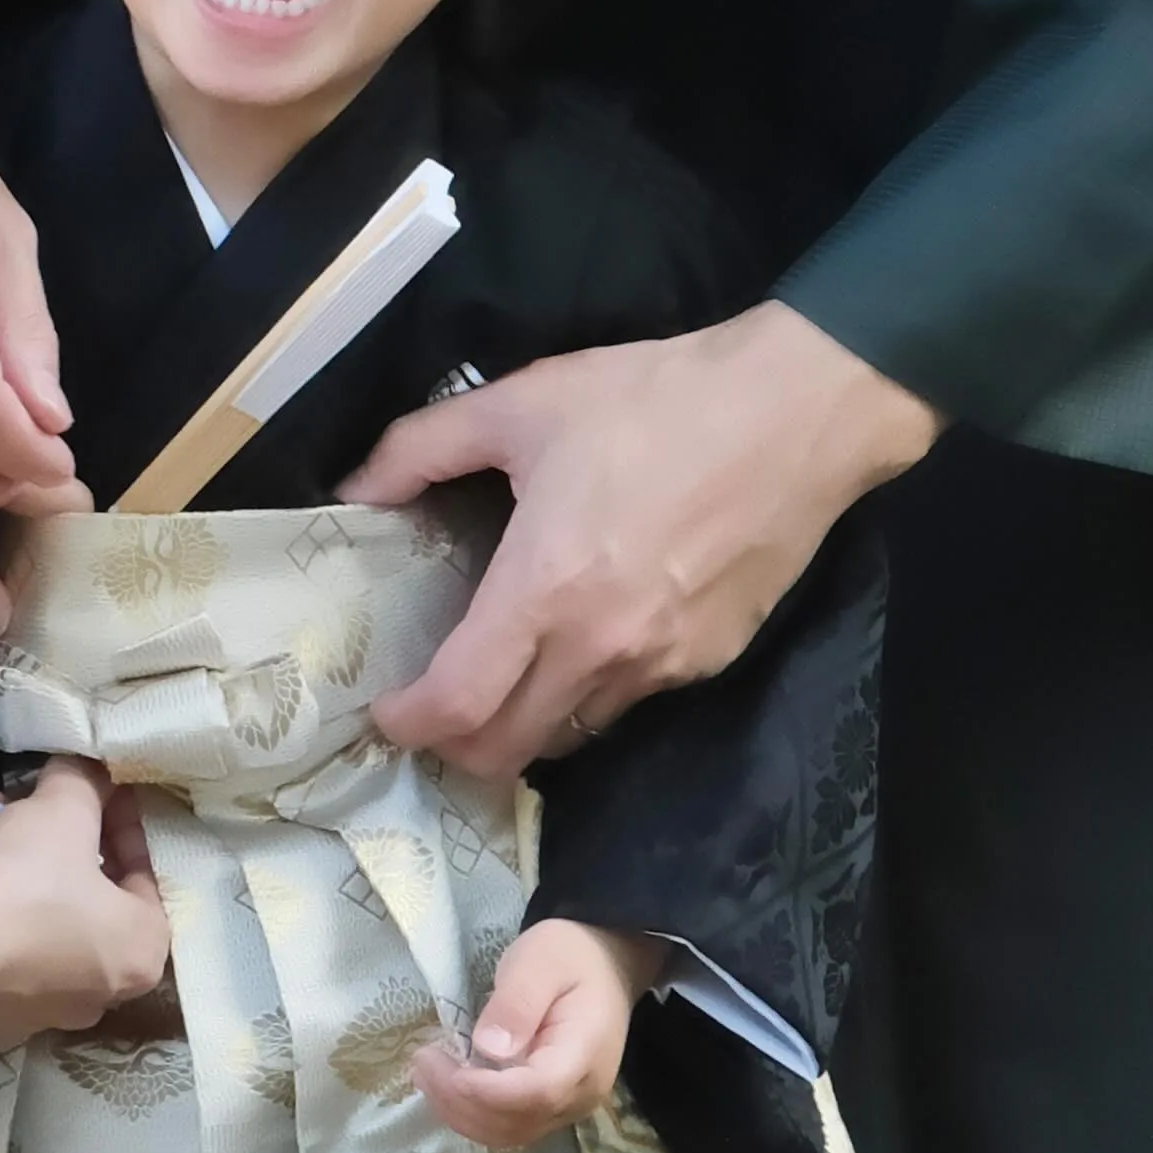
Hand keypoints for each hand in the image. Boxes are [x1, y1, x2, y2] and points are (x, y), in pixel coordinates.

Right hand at [0, 765, 167, 1093]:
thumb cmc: (21, 883)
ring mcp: (38, 1007)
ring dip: (19, 854)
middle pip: (90, 896)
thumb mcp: (63, 810)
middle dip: (65, 838)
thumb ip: (85, 783)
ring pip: (39, 910)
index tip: (103, 788)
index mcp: (140, 955)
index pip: (148, 879)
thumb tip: (88, 767)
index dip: (123, 823)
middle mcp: (98, 992)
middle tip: (48, 798)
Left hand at [354, 302, 938, 780]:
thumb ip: (421, 448)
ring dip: (525, 726)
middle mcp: (601, 649)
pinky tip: (585, 642)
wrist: (797, 412)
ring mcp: (663, 665)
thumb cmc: (655, 401)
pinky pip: (630, 703)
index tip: (386, 713)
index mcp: (545, 591)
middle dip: (458, 746)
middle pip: (509, 750)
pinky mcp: (711, 660)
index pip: (460, 705)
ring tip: (506, 680)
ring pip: (571, 735)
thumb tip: (354, 490)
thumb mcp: (521, 403)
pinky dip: (590, 694)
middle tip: (436, 709)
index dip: (410, 725)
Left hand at [411, 917, 654, 1149]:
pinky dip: (471, 1113)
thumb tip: (488, 1048)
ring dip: (460, 1112)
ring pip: (508, 1133)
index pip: (537, 1092)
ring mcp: (568, 1106)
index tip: (442, 1067)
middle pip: (517, 1122)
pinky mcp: (552, 1108)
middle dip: (459, 1100)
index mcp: (585, 1054)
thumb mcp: (540, 961)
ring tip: (425, 1073)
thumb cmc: (570, 956)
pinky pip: (510, 1126)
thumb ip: (516, 1003)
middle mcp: (582, 1093)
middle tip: (422, 1060)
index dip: (485, 1091)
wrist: (603, 963)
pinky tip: (446, 1086)